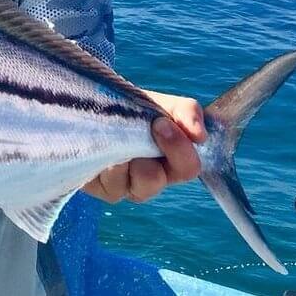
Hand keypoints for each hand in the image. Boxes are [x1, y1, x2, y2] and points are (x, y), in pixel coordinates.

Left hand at [82, 90, 205, 203]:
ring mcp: (128, 188)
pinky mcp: (105, 191)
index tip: (161, 123)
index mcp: (174, 162)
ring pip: (136, 182)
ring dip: (125, 156)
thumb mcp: (161, 104)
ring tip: (115, 137)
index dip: (179, 148)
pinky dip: (106, 162)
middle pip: (156, 180)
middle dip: (152, 151)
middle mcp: (153, 180)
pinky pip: (110, 184)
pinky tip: (100, 148)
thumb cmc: (133, 109)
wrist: (94, 107)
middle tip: (144, 128)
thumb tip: (200, 136)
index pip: (188, 168)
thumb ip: (186, 112)